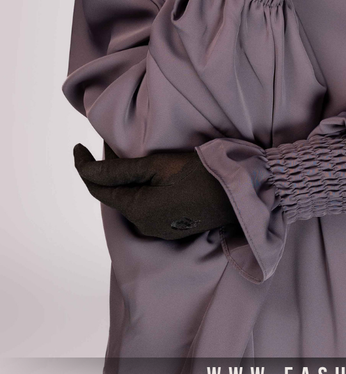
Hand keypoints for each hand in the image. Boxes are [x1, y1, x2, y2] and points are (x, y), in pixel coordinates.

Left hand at [73, 143, 238, 239]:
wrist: (239, 193)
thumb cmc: (201, 173)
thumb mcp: (159, 165)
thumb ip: (121, 170)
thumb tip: (88, 171)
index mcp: (137, 209)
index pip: (98, 188)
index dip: (84, 166)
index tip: (79, 147)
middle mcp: (143, 224)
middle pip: (114, 196)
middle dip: (105, 172)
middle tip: (107, 145)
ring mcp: (159, 228)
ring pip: (129, 201)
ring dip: (123, 180)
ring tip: (125, 155)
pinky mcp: (173, 226)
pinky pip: (145, 207)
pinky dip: (139, 189)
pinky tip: (147, 174)